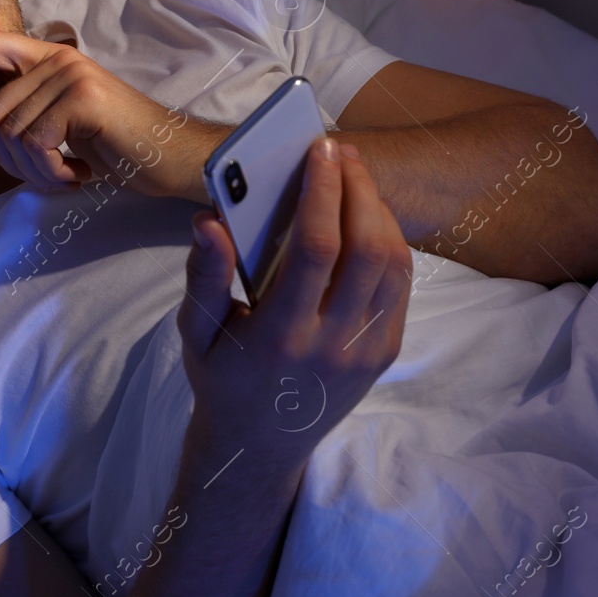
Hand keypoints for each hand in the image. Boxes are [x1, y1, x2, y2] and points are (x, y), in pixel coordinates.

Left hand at [0, 25, 209, 197]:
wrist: (175, 157)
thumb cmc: (121, 146)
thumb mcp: (65, 121)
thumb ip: (27, 109)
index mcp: (50, 58)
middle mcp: (59, 59)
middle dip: (6, 158)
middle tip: (43, 174)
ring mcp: (72, 76)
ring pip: (11, 132)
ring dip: (33, 171)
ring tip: (65, 176)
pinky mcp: (83, 99)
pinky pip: (35, 143)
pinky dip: (51, 172)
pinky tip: (80, 174)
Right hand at [176, 137, 412, 467]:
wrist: (259, 446)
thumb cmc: (223, 379)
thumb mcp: (197, 333)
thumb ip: (203, 277)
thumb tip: (208, 222)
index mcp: (279, 337)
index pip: (316, 248)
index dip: (323, 191)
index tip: (319, 150)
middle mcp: (331, 345)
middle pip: (366, 248)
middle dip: (358, 188)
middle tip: (341, 152)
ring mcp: (365, 352)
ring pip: (393, 263)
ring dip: (378, 210)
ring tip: (354, 178)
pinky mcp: (384, 353)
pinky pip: (400, 285)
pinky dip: (390, 241)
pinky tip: (367, 218)